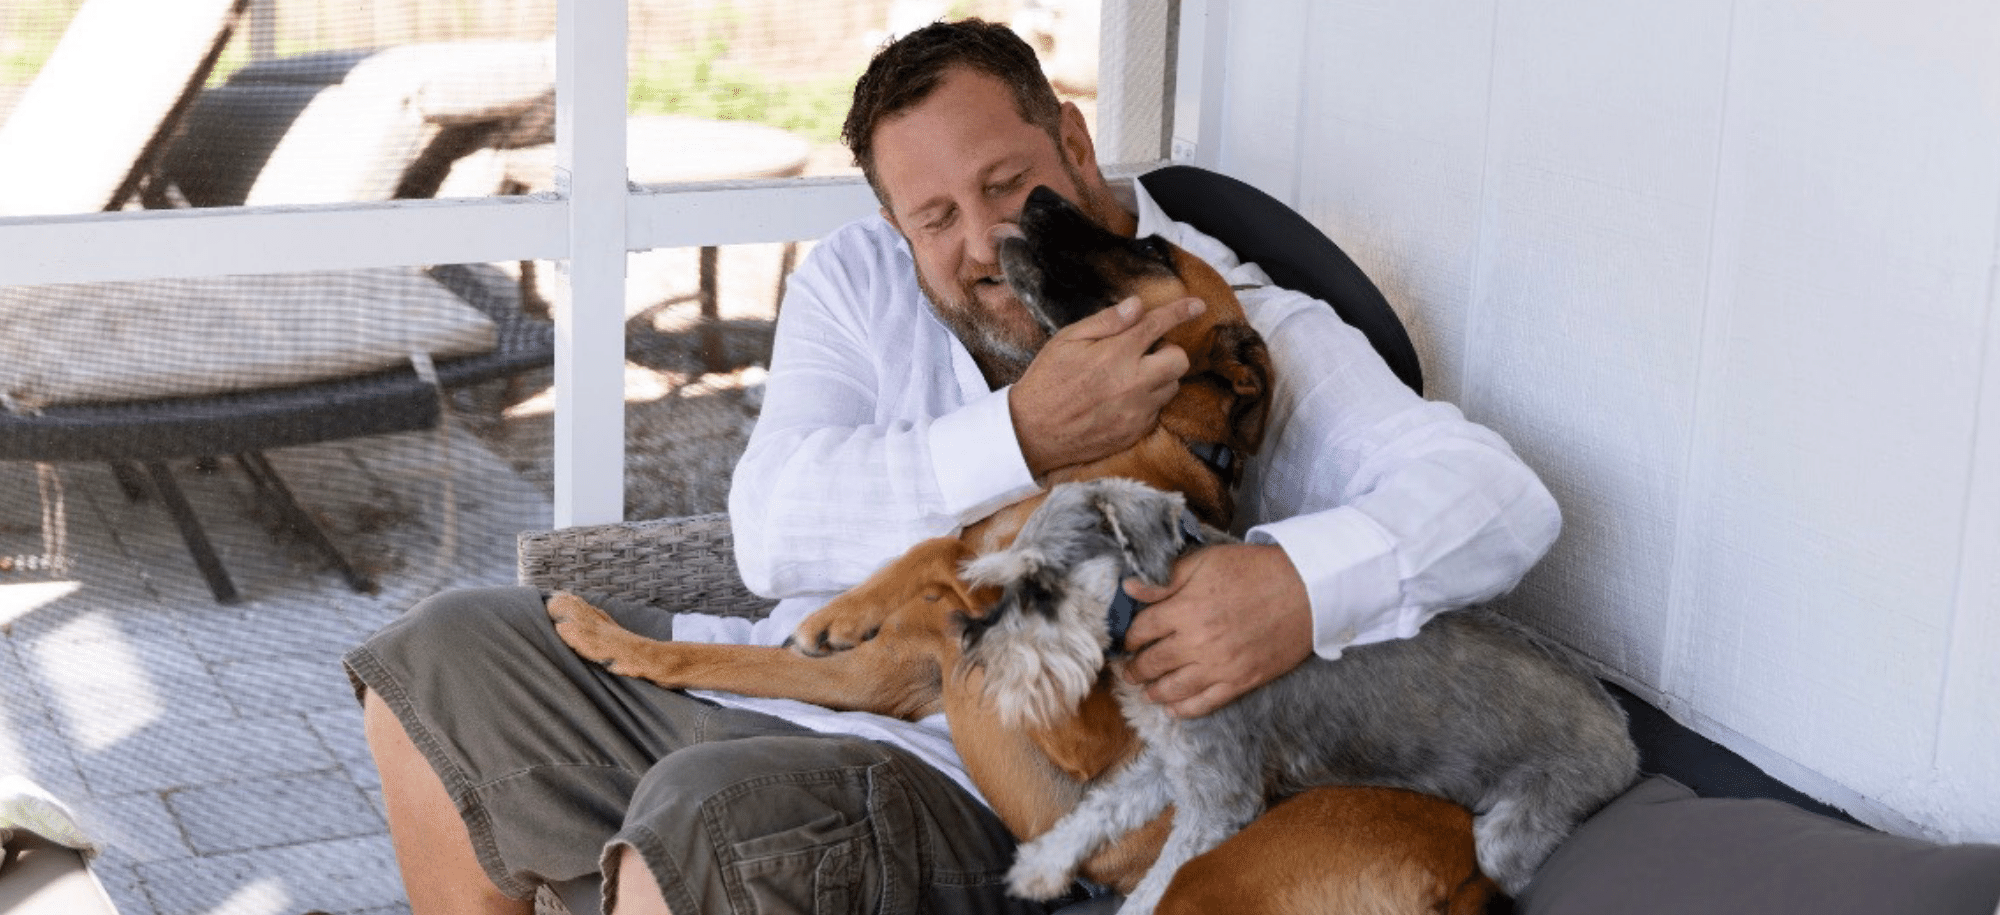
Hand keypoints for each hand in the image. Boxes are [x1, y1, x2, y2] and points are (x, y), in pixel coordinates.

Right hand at [1010, 296, 1203, 476]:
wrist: (1031, 433)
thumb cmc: (1046, 380)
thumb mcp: (1067, 340)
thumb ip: (1106, 322)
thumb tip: (1136, 306)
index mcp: (1116, 354)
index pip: (1159, 325)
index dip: (1182, 311)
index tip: (1198, 306)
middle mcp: (1133, 383)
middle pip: (1179, 360)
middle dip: (1167, 351)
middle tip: (1143, 353)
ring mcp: (1137, 411)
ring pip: (1172, 387)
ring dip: (1158, 378)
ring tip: (1128, 378)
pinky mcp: (1136, 432)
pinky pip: (1157, 411)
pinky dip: (1146, 402)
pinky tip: (1120, 401)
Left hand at [1119, 543, 1312, 716]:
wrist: (1307, 590)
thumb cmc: (1255, 570)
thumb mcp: (1206, 561)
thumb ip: (1165, 579)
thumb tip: (1129, 588)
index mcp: (1186, 609)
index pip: (1142, 630)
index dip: (1129, 637)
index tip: (1128, 641)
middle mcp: (1198, 642)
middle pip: (1152, 663)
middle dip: (1135, 669)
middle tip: (1129, 670)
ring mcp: (1220, 667)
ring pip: (1173, 689)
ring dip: (1153, 692)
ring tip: (1146, 690)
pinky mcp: (1241, 682)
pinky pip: (1204, 704)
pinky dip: (1183, 709)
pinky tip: (1172, 708)